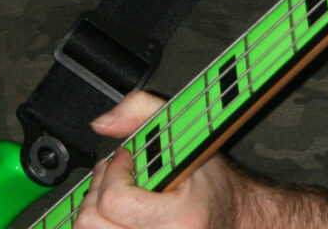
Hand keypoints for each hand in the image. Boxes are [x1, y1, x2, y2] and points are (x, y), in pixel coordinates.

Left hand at [74, 91, 239, 228]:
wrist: (233, 216)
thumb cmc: (213, 182)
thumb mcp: (189, 134)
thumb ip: (144, 111)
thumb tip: (102, 122)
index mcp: (179, 216)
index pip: (114, 200)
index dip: (113, 172)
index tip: (126, 157)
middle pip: (93, 223)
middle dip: (98, 189)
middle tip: (117, 173)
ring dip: (97, 208)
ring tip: (117, 191)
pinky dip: (104, 223)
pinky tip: (119, 211)